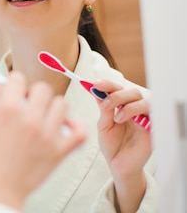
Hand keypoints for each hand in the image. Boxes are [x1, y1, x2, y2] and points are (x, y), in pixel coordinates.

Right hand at [0, 71, 86, 209]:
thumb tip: (5, 89)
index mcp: (8, 109)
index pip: (19, 79)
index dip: (16, 84)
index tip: (15, 90)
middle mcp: (30, 119)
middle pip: (43, 89)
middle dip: (35, 94)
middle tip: (29, 105)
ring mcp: (47, 135)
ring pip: (62, 104)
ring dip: (53, 108)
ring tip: (44, 118)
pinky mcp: (59, 151)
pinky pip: (79, 131)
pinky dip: (75, 126)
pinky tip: (64, 128)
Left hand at [94, 79, 151, 212]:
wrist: (119, 165)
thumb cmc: (112, 145)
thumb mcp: (103, 125)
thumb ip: (104, 109)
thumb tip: (97, 91)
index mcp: (122, 106)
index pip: (118, 89)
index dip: (108, 84)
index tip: (96, 84)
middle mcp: (135, 110)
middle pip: (133, 92)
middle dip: (117, 94)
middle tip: (105, 105)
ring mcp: (145, 119)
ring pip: (144, 101)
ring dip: (128, 106)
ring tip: (117, 119)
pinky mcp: (153, 129)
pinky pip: (153, 115)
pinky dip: (139, 114)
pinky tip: (125, 121)